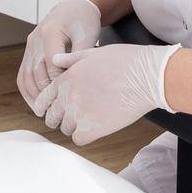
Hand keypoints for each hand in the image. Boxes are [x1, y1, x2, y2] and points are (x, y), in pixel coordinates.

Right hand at [17, 0, 100, 105]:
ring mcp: (30, 46)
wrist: (72, 7)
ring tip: (45, 112)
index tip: (70, 94)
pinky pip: (22, 75)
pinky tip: (36, 105)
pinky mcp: (28, 52)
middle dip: (46, 93)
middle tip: (57, 111)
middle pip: (36, 71)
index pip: (51, 62)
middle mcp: (35, 39)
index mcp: (50, 31)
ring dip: (34, 96)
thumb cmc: (83, 20)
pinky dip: (27, 91)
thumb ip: (81, 55)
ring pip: (26, 76)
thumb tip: (76, 78)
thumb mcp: (87, 34)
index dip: (59, 79)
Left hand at [33, 41, 179, 145]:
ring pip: (65, 129)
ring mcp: (80, 114)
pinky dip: (84, 136)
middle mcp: (69, 97)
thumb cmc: (125, 61)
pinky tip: (94, 128)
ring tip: (86, 121)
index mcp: (66, 78)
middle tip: (69, 118)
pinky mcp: (93, 129)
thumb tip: (55, 60)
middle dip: (58, 118)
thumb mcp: (93, 52)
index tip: (52, 110)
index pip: (44, 98)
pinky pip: (79, 139)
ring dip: (73, 127)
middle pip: (52, 117)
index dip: (47, 106)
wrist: (147, 76)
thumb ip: (70, 58)